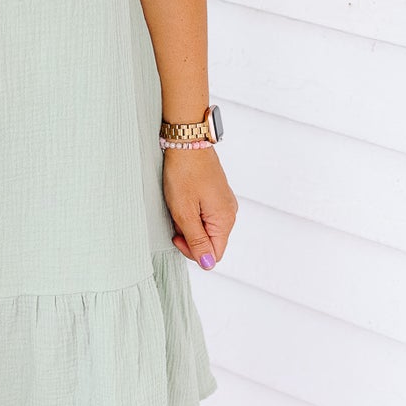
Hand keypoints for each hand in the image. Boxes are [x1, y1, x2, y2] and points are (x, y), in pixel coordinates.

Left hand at [163, 146, 237, 269]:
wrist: (187, 141)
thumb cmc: (184, 173)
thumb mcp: (184, 212)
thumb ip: (196, 240)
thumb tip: (207, 264)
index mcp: (225, 220)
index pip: (213, 254)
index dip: (192, 251)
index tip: (177, 234)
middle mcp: (230, 214)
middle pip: (210, 242)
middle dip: (189, 235)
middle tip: (175, 217)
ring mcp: (225, 204)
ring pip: (206, 228)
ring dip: (189, 223)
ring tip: (179, 205)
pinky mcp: (218, 195)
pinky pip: (205, 215)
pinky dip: (192, 212)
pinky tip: (183, 199)